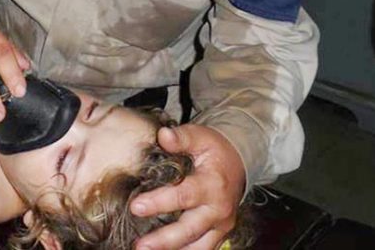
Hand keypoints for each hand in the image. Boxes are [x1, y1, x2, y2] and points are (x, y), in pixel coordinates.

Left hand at [130, 124, 243, 249]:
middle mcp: (218, 209)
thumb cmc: (214, 149)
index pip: (184, 196)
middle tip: (140, 245)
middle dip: (163, 240)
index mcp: (212, 184)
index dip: (159, 202)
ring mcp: (221, 225)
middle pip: (189, 229)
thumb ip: (182, 137)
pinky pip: (203, 249)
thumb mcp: (200, 136)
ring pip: (197, 246)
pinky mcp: (219, 234)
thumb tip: (163, 136)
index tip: (136, 207)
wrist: (238, 162)